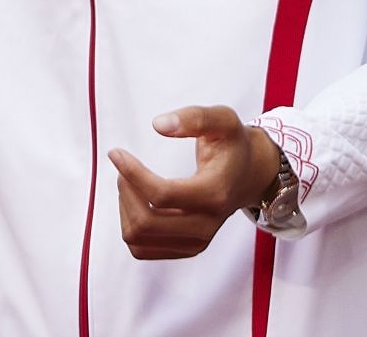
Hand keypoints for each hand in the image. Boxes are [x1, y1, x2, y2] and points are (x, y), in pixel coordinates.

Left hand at [107, 106, 282, 261]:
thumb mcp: (222, 120)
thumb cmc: (233, 144)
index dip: (132, 174)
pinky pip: (142, 249)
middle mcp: (206, 225)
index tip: (116, 153)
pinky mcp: (187, 249)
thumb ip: (194, 117)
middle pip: (145, 223)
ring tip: (131, 181)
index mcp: (214, 194)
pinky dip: (130, 225)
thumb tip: (158, 125)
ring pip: (139, 239)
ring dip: (125, 208)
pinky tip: (138, 200)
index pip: (161, 196)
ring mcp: (197, 242)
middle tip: (124, 167)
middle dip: (125, 190)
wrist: (250, 175)